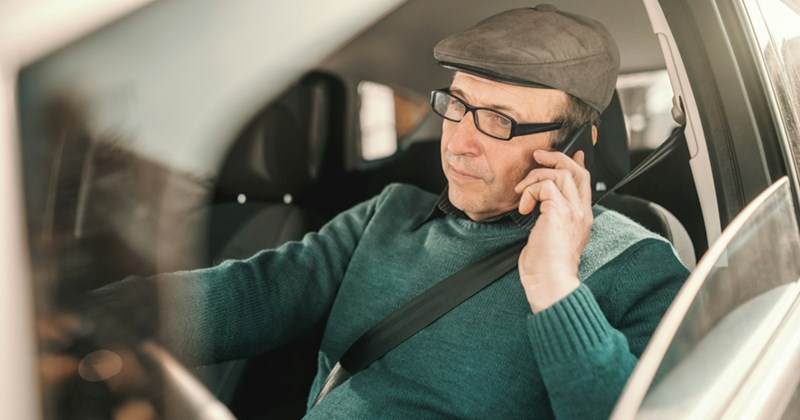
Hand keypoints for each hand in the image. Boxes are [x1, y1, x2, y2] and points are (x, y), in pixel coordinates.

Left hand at [514, 149, 592, 312]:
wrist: (550, 282)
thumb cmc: (545, 267)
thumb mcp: (550, 237)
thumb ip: (550, 218)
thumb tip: (540, 204)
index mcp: (581, 218)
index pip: (585, 181)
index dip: (576, 163)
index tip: (570, 153)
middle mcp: (581, 212)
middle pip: (576, 170)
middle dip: (556, 158)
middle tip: (537, 157)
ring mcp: (572, 211)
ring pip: (560, 174)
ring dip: (535, 177)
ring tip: (522, 192)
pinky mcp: (558, 212)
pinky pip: (544, 186)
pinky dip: (529, 192)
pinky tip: (524, 207)